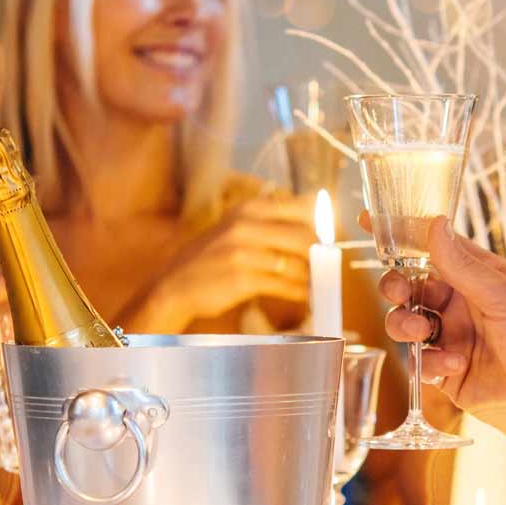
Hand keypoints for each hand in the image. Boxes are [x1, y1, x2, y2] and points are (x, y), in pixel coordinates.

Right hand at [135, 192, 313, 331]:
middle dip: (321, 255)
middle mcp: (246, 225)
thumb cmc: (212, 259)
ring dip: (312, 278)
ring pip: (297, 263)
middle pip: (304, 236)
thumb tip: (315, 230)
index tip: (330, 240)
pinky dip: (299, 292)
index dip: (323, 226)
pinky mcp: (242, 279)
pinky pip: (284, 286)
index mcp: (249, 208)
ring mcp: (243, 252)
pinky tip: (304, 296)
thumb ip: (271, 225)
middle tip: (328, 267)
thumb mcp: (236, 229)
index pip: (303, 208)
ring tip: (318, 285)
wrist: (175, 285)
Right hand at [378, 216, 505, 427]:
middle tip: (399, 293)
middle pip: (410, 285)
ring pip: (407, 322)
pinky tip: (455, 366)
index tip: (368, 220)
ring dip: (407, 324)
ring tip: (426, 334)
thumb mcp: (504, 297)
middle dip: (396, 287)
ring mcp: (453, 337)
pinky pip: (420, 360)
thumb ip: (463, 265)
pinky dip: (430, 362)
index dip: (402, 234)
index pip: (435, 247)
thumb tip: (435, 223)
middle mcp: (462, 303)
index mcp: (479, 276)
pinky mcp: (446, 371)